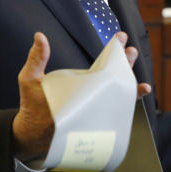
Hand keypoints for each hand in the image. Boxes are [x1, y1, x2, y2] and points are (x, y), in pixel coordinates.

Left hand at [11, 31, 152, 160]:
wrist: (32, 135)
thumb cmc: (31, 106)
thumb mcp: (30, 79)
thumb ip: (37, 58)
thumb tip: (40, 36)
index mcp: (81, 79)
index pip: (101, 61)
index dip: (113, 49)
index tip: (120, 36)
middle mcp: (92, 92)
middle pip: (115, 74)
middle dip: (126, 62)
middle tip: (131, 51)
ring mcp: (96, 107)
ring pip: (119, 92)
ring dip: (131, 84)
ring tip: (140, 80)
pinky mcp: (98, 122)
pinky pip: (117, 114)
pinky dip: (129, 105)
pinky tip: (136, 97)